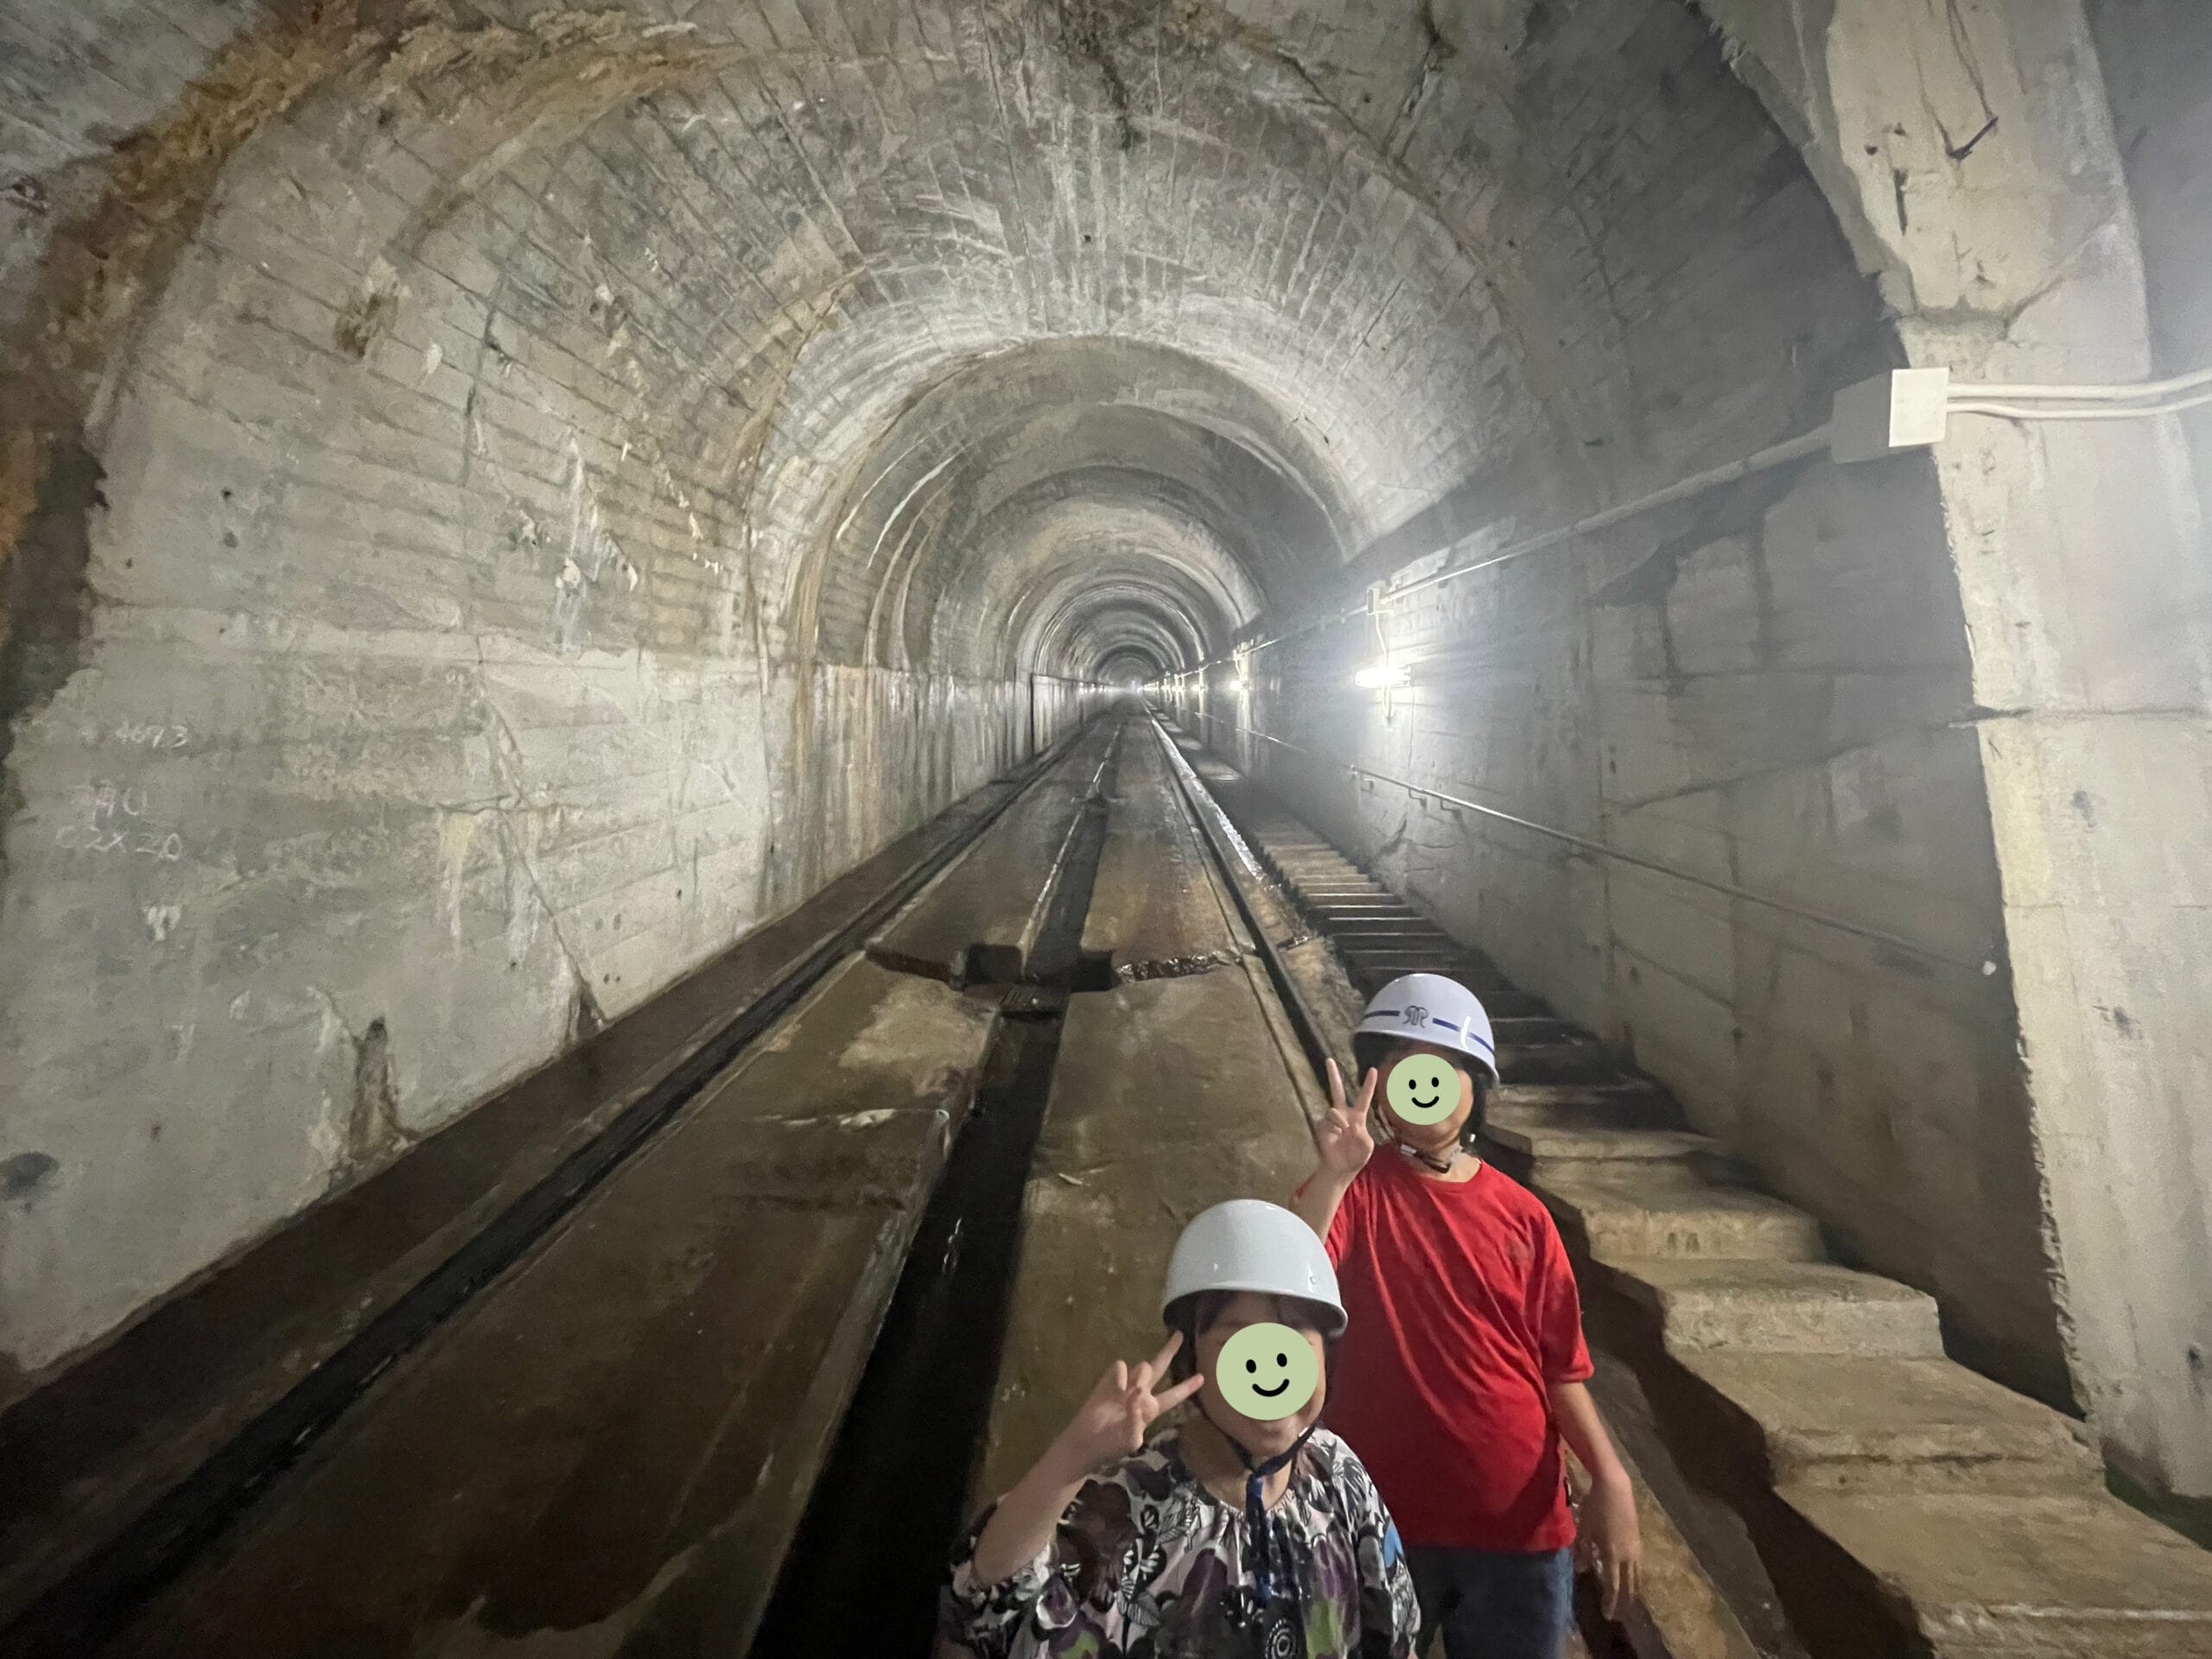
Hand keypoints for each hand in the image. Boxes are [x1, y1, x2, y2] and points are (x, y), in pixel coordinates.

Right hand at [1045, 1333, 1205, 1477]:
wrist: (1085, 1442)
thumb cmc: (1110, 1445)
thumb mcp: (1130, 1440)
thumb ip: (1136, 1421)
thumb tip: (1136, 1396)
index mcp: (1151, 1410)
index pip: (1173, 1396)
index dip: (1187, 1387)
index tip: (1203, 1377)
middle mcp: (1141, 1394)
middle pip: (1160, 1368)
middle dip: (1169, 1351)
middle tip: (1180, 1335)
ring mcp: (1125, 1385)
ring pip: (1144, 1366)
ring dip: (1144, 1374)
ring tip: (1135, 1390)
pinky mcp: (1108, 1381)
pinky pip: (1121, 1367)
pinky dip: (1122, 1375)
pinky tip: (1117, 1389)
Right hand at [1317, 1059, 1377, 1177]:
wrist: (1342, 1168)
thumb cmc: (1357, 1156)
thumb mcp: (1367, 1146)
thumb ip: (1362, 1134)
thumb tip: (1349, 1123)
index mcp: (1358, 1116)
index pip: (1364, 1097)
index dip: (1369, 1084)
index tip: (1373, 1070)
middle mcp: (1344, 1114)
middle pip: (1337, 1091)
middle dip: (1333, 1075)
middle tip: (1329, 1059)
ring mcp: (1332, 1120)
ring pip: (1333, 1109)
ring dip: (1340, 1120)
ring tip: (1344, 1131)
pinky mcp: (1322, 1126)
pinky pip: (1326, 1121)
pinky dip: (1333, 1127)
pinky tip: (1335, 1135)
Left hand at [1575, 1472, 1641, 1620]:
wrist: (1615, 1488)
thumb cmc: (1596, 1508)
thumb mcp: (1584, 1530)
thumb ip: (1583, 1551)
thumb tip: (1581, 1571)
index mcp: (1613, 1554)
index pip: (1613, 1585)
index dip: (1611, 1602)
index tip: (1608, 1615)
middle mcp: (1627, 1555)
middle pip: (1628, 1584)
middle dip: (1625, 1601)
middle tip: (1621, 1615)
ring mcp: (1635, 1548)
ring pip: (1636, 1576)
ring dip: (1633, 1591)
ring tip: (1630, 1603)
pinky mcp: (1638, 1540)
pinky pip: (1639, 1565)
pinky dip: (1636, 1577)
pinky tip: (1633, 1580)